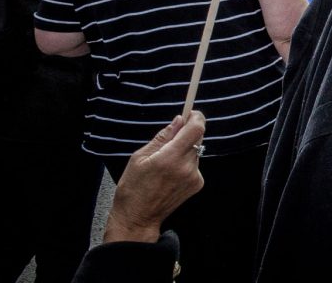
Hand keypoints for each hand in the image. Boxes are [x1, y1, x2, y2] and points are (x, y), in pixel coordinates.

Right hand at [104, 112, 205, 244]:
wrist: (138, 217)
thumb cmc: (133, 187)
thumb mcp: (140, 157)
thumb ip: (162, 137)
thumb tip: (178, 120)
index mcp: (170, 158)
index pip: (196, 129)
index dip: (196, 117)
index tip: (190, 113)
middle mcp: (186, 167)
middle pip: (197, 138)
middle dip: (187, 133)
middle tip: (171, 139)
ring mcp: (194, 176)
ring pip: (196, 151)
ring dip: (185, 149)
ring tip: (166, 163)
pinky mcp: (197, 184)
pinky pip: (195, 164)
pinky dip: (186, 162)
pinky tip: (171, 174)